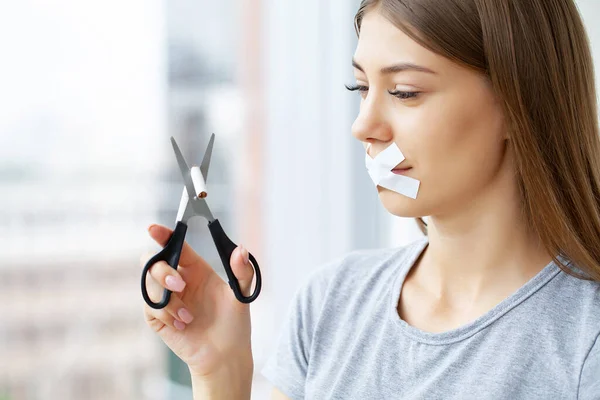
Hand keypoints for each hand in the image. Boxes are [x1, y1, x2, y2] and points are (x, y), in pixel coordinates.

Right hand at [141, 224, 255, 376]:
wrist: (225, 354)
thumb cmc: (234, 323)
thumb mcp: (242, 295)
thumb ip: (242, 271)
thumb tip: (241, 249)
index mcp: (195, 268)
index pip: (176, 244)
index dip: (163, 235)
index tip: (154, 229)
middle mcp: (178, 280)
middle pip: (154, 262)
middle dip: (163, 271)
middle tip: (180, 286)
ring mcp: (166, 298)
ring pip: (149, 283)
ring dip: (169, 299)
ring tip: (188, 316)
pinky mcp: (157, 317)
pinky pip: (150, 306)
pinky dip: (166, 314)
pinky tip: (183, 324)